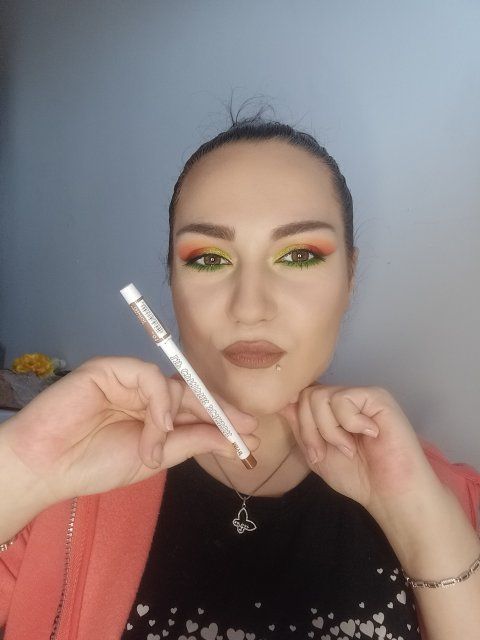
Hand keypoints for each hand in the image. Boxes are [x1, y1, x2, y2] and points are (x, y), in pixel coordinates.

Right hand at [5, 356, 256, 505]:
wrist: (47, 466)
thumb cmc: (96, 464)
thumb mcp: (155, 458)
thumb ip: (193, 443)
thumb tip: (238, 442)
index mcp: (152, 413)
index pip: (194, 409)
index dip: (222, 418)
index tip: (252, 434)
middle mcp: (143, 392)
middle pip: (190, 394)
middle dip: (218, 411)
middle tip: (245, 428)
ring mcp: (128, 378)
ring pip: (172, 386)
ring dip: (174, 419)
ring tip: (156, 449)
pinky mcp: (111, 367)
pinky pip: (150, 377)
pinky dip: (159, 402)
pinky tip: (157, 427)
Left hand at [282, 384, 440, 517]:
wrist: (388, 492)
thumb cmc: (356, 476)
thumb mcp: (316, 453)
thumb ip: (300, 427)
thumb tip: (284, 402)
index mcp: (330, 410)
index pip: (300, 397)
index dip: (298, 419)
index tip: (311, 446)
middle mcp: (344, 398)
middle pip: (306, 395)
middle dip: (310, 430)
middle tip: (327, 453)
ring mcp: (360, 395)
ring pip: (320, 397)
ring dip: (330, 431)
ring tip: (349, 447)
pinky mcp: (376, 396)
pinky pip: (343, 399)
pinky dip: (349, 424)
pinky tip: (369, 435)